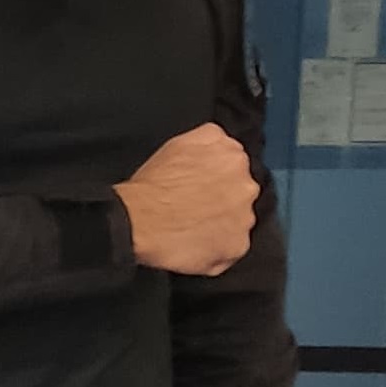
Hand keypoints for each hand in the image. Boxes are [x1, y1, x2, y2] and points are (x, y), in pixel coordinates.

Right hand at [113, 124, 258, 275]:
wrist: (138, 222)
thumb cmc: (152, 183)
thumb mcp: (178, 143)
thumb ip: (208, 139)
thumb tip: (219, 143)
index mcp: (234, 156)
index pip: (233, 163)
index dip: (213, 174)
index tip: (197, 182)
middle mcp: (247, 185)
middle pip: (239, 191)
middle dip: (222, 197)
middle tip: (193, 205)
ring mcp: (245, 218)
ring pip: (237, 219)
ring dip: (220, 222)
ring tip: (191, 226)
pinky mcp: (237, 245)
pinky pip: (231, 246)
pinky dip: (216, 246)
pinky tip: (194, 242)